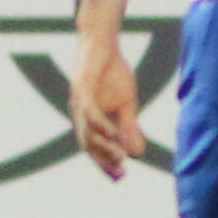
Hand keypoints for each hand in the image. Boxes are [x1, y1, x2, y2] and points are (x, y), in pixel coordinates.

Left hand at [71, 31, 144, 179]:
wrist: (104, 41)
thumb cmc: (113, 71)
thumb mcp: (126, 102)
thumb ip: (129, 127)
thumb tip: (137, 154)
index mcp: (89, 119)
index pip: (94, 147)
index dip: (105, 163)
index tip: (121, 177)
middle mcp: (80, 113)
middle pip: (87, 144)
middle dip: (103, 160)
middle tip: (121, 170)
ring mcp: (79, 100)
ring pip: (86, 131)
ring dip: (103, 146)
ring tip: (119, 156)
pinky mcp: (83, 86)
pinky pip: (89, 111)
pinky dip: (101, 124)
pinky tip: (112, 133)